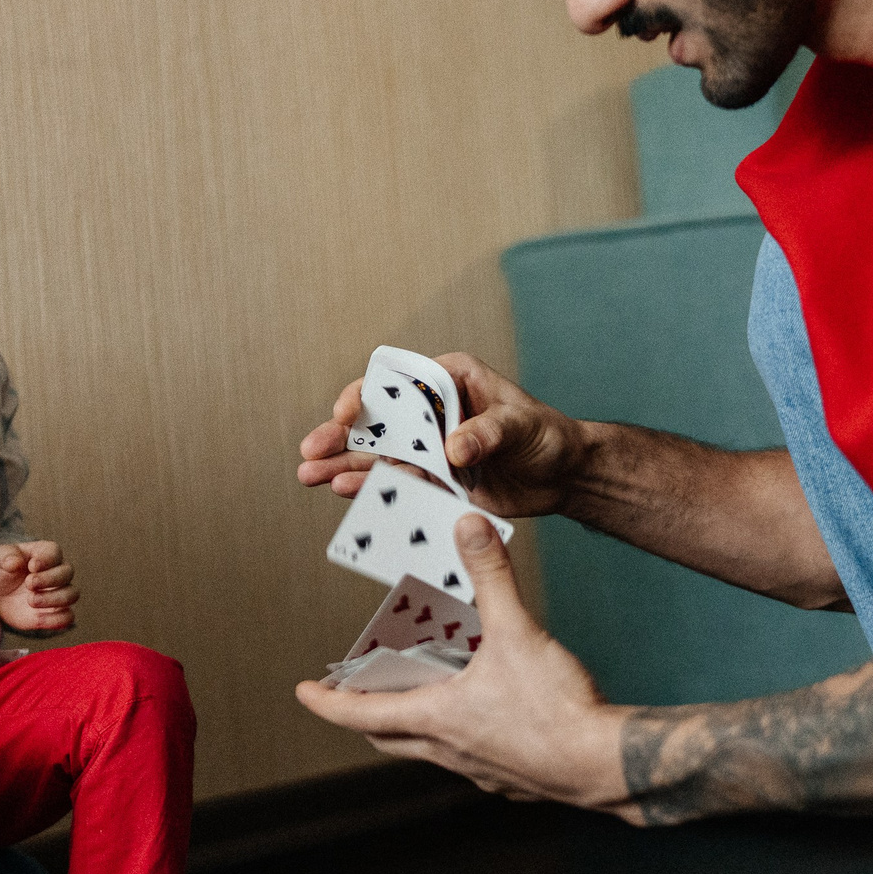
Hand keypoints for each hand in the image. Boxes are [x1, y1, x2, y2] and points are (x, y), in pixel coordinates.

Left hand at [0, 540, 76, 633]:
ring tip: (31, 600)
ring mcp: (60, 593)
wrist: (0, 596)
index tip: (31, 566)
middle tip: (29, 584)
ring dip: (53, 598)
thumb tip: (14, 562)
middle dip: (49, 579)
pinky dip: (56, 619)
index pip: (55, 552)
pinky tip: (38, 618)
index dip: (46, 559)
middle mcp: (59, 572)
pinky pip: (68, 617)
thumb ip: (6, 556)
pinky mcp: (57, 613)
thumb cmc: (4, 571)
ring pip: (72, 594)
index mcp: (46, 553)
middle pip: (67, 572)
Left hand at [293, 513, 642, 820]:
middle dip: (366, 714)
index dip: (327, 702)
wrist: (607, 764)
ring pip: (429, 748)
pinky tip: (487, 712)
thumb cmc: (557, 710)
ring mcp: (480, 770)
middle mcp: (449, 751)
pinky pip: (471, 757)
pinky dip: (462, 734)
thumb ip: (490, 576)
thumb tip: (467, 529)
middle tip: (356, 693)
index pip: (359, 715)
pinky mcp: (512, 778)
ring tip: (425, 689)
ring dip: (416, 722)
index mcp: (437, 718)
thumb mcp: (517, 632)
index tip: (304, 692)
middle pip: (388, 737)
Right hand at [295, 352, 588, 520]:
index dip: (366, 395)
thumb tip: (453, 448)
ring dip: (344, 465)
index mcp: (448, 379)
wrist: (563, 474)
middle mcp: (431, 411)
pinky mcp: (433, 479)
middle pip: (377, 420)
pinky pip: (397, 484)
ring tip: (309, 476)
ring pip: (378, 454)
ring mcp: (429, 446)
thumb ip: (487, 433)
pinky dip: (371, 489)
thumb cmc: (546, 436)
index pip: (398, 381)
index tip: (345, 413)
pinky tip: (345, 494)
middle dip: (340, 435)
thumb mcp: (521, 427)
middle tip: (310, 451)